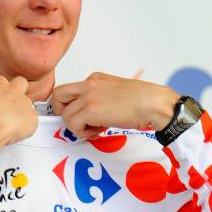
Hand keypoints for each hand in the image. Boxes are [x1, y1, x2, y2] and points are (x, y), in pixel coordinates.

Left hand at [52, 72, 178, 138]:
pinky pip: (73, 125)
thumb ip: (101, 98)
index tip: (82, 116)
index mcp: (95, 78)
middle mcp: (89, 84)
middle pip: (57, 96)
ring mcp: (88, 96)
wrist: (154, 103)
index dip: (70, 106)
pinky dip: (83, 132)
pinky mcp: (91, 109)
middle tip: (78, 123)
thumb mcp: (116, 92)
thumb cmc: (143, 101)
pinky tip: (98, 131)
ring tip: (96, 129)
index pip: (68, 90)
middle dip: (63, 113)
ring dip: (78, 127)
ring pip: (65, 114)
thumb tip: (92, 114)